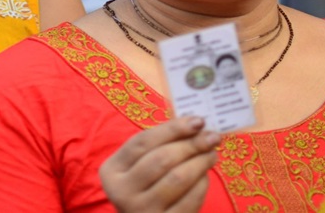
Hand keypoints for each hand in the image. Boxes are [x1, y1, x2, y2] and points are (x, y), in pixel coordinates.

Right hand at [99, 116, 220, 212]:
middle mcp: (122, 192)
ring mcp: (142, 211)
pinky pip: (190, 199)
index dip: (172, 129)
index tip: (197, 121)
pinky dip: (202, 184)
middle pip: (161, 159)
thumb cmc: (144, 188)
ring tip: (212, 153)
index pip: (142, 142)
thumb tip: (194, 124)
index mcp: (112, 170)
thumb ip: (159, 145)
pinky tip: (205, 176)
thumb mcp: (139, 166)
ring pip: (177, 178)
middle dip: (191, 144)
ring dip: (200, 162)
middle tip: (212, 137)